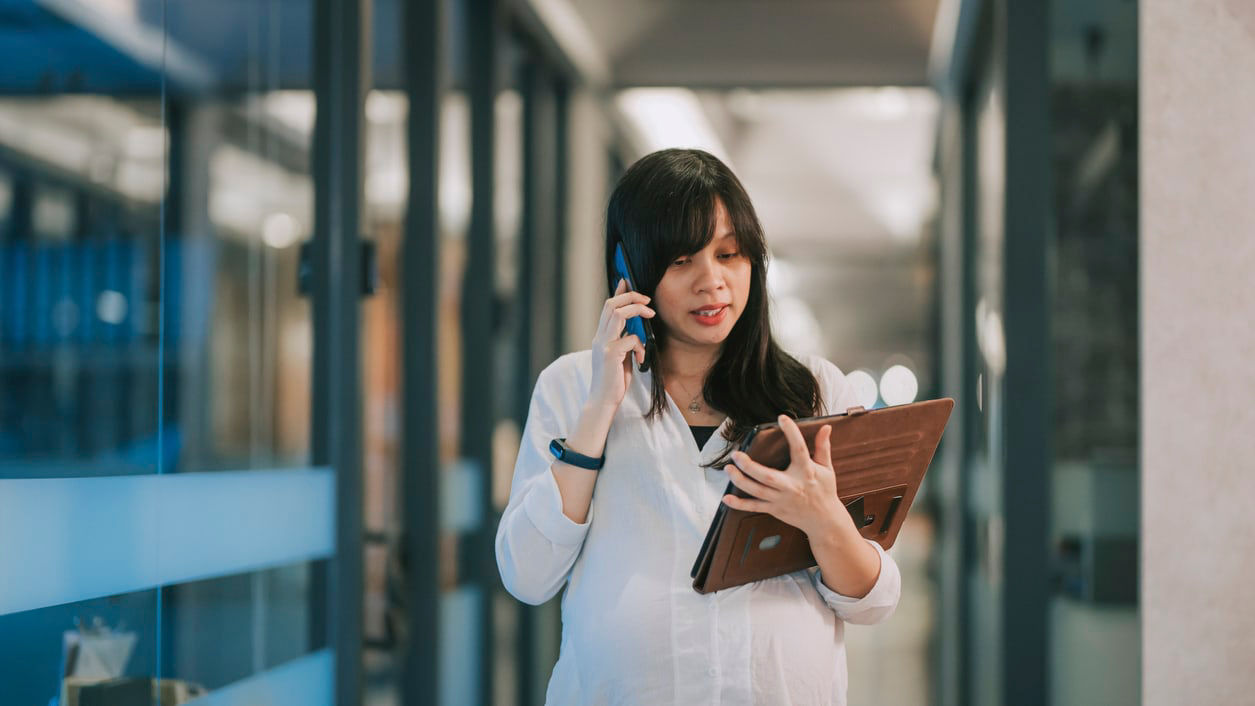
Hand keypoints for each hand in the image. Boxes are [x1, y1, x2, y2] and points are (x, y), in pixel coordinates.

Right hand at [587, 278, 654, 410]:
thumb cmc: (614, 380)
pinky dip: (640, 346)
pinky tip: (641, 358)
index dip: (618, 291)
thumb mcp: (621, 356)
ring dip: (637, 310)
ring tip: (650, 314)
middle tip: (647, 301)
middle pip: (612, 304)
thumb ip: (625, 341)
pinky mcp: (610, 354)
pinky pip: (630, 339)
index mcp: (602, 336)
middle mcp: (600, 337)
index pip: (608, 306)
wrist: (603, 400)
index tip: (627, 281)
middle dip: (631, 296)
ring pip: (618, 313)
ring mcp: (604, 344)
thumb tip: (636, 329)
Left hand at [721, 414, 857, 538]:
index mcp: (806, 472)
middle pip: (768, 477)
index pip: (799, 449)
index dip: (792, 433)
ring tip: (728, 469)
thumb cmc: (825, 491)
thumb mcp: (826, 468)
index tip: (782, 418)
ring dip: (740, 481)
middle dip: (750, 467)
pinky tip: (726, 499)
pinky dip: (740, 505)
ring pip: (758, 491)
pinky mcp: (775, 509)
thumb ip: (822, 447)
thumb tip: (826, 427)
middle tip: (736, 454)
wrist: (824, 521)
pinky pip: (755, 507)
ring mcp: (781, 499)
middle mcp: (792, 486)